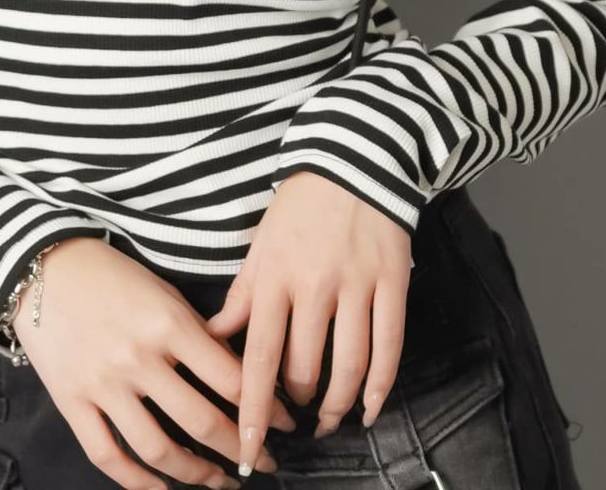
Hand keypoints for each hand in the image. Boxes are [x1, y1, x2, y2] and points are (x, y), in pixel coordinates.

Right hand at [15, 237, 297, 489]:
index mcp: (168, 323)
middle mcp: (138, 358)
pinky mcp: (72, 402)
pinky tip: (162, 489)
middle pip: (201, 421)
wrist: (46, 268)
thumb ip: (197, 332)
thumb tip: (236, 373)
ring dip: (196, 474)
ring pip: (158, 449)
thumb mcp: (164, 291)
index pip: (230, 379)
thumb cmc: (112, 274)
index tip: (285, 422)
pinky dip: (137, 482)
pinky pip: (108, 455)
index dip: (265, 407)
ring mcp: (103, 385)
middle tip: (263, 460)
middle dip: (241, 449)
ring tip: (221, 481)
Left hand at [203, 171, 413, 475]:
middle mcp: (314, 286)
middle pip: (304, 369)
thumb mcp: (260, 243)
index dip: (253, 410)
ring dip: (336, 404)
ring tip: (327, 419)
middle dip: (295, 403)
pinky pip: (389, 346)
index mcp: (274, 276)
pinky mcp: (392, 280)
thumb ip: (242, 295)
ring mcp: (357, 284)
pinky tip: (370, 407)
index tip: (246, 450)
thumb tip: (214, 338)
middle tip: (291, 415)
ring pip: (348, 366)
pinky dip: (380, 385)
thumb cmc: (301, 203)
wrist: (354, 155)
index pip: (259, 358)